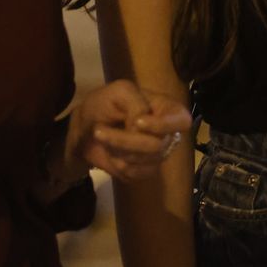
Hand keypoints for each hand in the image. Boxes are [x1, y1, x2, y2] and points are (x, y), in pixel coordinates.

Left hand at [68, 80, 193, 181]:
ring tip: (103, 139)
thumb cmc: (103, 105)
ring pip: (146, 160)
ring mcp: (158, 153)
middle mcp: (167, 132)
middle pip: (159, 144)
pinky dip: (118, 165)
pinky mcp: (145, 169)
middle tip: (100, 132)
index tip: (138, 122)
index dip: (163, 125)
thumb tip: (142, 127)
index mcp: (167, 109)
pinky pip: (138, 173)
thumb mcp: (119, 92)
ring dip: (118, 151)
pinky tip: (111, 154)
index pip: (182, 121)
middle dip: (125, 140)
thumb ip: (137, 105)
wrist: (83, 130)